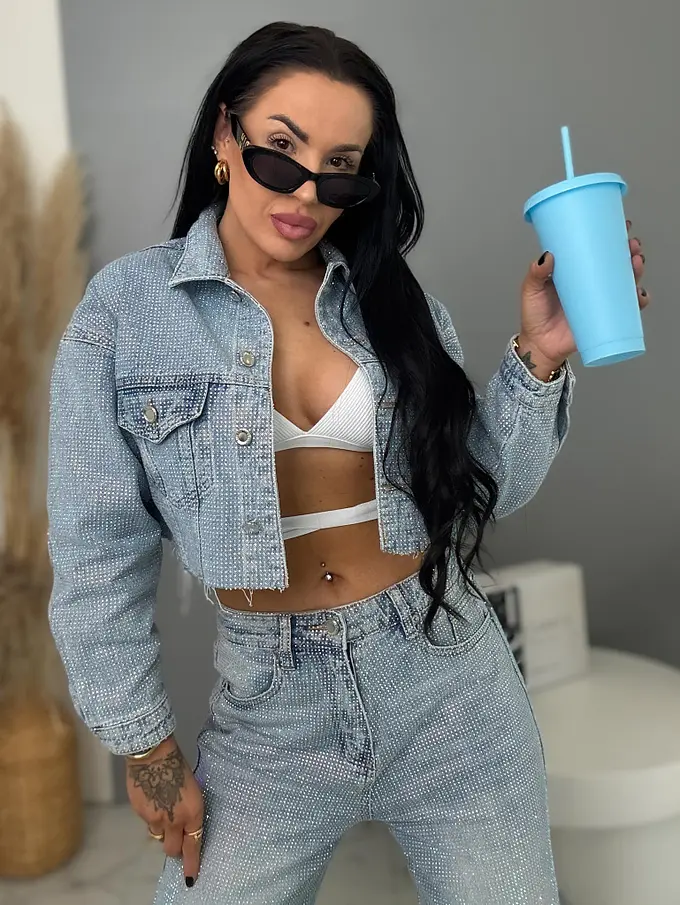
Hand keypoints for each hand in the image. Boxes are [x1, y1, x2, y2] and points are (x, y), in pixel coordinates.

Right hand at [125, 736, 203, 888]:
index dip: (191, 864)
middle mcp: (175, 820)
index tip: (190, 877)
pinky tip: (152, 799)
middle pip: (173, 849)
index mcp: (193, 812)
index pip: (193, 845)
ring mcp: (156, 819)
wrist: (153, 755)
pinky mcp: (141, 814)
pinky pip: (148, 823)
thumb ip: (188, 810)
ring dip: (163, 830)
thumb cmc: (177, 766)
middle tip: (176, 839)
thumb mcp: (192, 789)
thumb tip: (185, 823)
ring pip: (159, 836)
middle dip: (175, 848)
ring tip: (163, 808)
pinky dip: (151, 816)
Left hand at [517, 220, 649, 375]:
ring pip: (625, 282)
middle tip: (630, 245)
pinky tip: (638, 295)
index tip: (620, 226)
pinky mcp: (604, 317)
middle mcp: (591, 283)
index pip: (597, 249)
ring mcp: (600, 299)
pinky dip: (637, 301)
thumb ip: (536, 274)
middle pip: (617, 262)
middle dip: (629, 251)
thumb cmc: (534, 315)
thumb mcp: (531, 290)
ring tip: (635, 264)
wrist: (539, 345)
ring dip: (636, 271)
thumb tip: (547, 256)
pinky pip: (627, 309)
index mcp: (576, 271)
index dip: (611, 237)